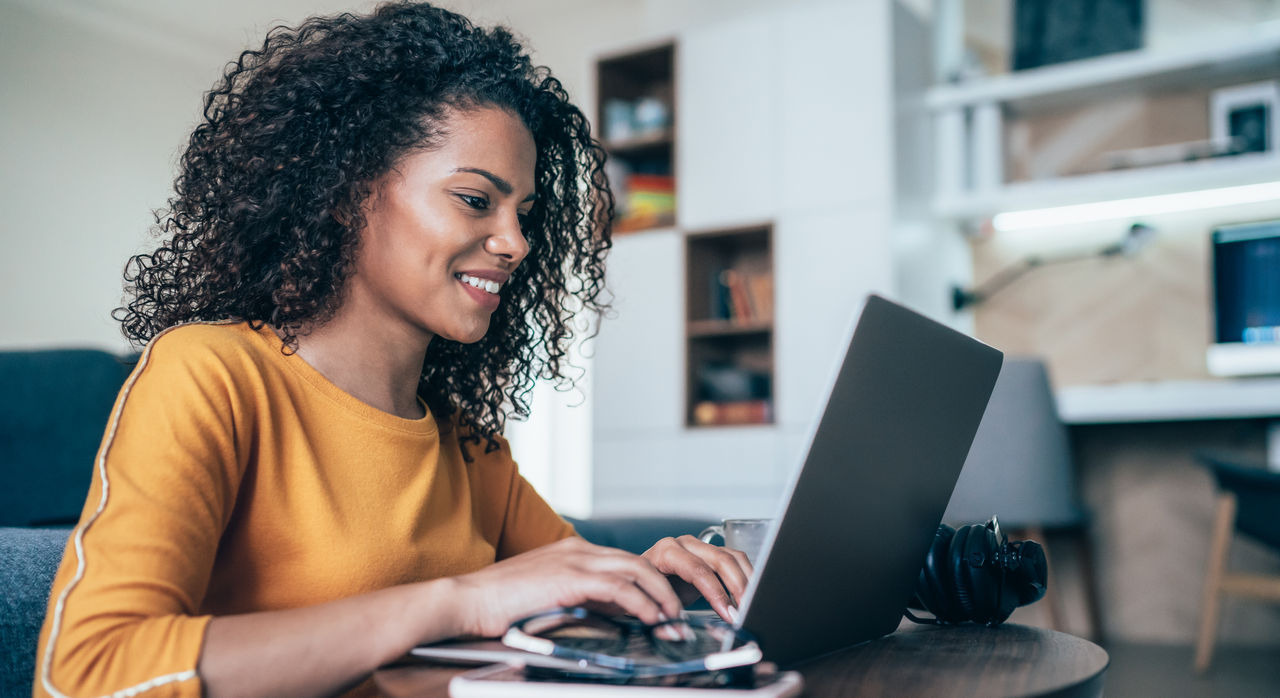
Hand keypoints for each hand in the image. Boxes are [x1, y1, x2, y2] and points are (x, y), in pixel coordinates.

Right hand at [450, 537, 682, 637]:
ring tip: (675, 622)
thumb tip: (605, 615)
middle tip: (681, 616)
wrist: (467, 599)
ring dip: (662, 598)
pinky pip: (620, 589)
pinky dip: (642, 604)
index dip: (652, 583)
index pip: (626, 562)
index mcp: (574, 551)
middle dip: (666, 590)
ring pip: (637, 571)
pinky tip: (652, 619)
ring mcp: (575, 561)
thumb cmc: (500, 603)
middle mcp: (579, 550)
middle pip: (639, 563)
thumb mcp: (547, 594)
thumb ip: (576, 596)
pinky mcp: (570, 578)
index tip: (667, 607)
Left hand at [641, 535, 752, 622]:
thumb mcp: (647, 603)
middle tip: (744, 611)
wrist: (639, 581)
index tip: (727, 614)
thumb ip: (663, 615)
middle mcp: (684, 544)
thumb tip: (676, 632)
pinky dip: (746, 577)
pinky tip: (748, 596)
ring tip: (750, 605)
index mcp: (665, 552)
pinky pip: (736, 560)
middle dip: (736, 588)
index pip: (697, 569)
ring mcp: (700, 547)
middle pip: (721, 560)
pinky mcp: (711, 554)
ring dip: (746, 582)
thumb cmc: (642, 591)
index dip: (715, 592)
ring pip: (733, 557)